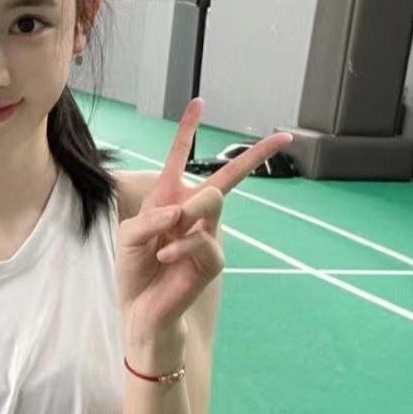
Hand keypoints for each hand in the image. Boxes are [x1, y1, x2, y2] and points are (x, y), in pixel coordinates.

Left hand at [117, 98, 292, 334]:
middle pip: (227, 177)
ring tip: (163, 241)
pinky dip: (179, 246)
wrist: (139, 311)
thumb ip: (152, 217)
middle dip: (255, 156)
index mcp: (169, 201)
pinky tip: (164, 257)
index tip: (198, 102)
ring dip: (185, 214)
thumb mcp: (130, 236)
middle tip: (282, 137)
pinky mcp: (212, 261)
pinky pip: (202, 238)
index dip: (188, 130)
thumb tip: (183, 212)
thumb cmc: (134, 272)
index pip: (180, 159)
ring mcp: (207, 236)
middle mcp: (193, 215)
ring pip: (212, 200)